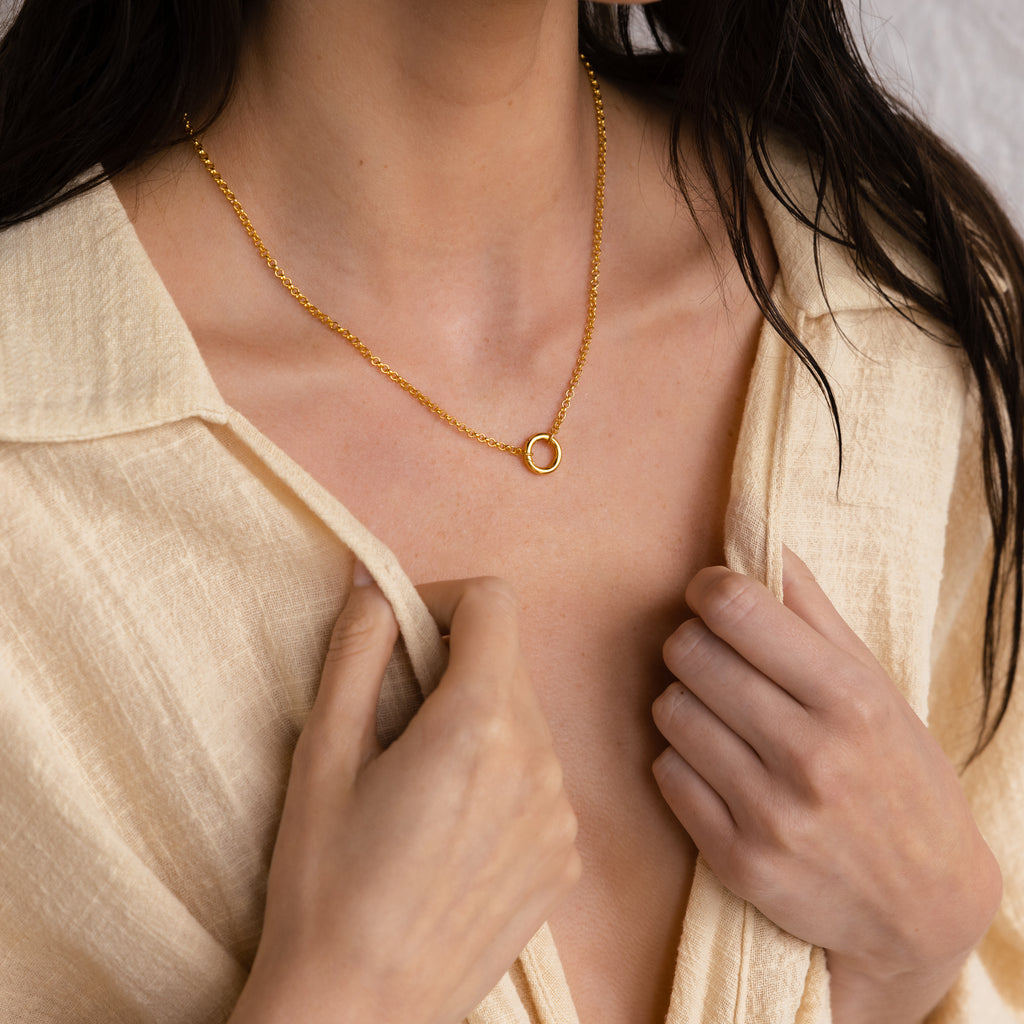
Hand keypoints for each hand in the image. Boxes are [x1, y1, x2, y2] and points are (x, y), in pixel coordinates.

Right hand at [230, 570, 579, 1023]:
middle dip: (453, 665)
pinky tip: (452, 827)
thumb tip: (371, 581)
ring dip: (478, 720)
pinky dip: (501, 774)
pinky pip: (540, 776)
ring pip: (525, 718)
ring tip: (420, 782)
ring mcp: (561, 812)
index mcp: (479, 724)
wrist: (361, 1010)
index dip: (441, 602)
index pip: (493, 602)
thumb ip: (354, 652)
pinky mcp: (565, 854)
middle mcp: (539, 760)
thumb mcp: (321, 756)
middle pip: (507, 661)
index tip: (402, 636)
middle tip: (395, 717)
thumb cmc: (326, 885)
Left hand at [652, 548, 1000, 1022]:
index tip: (710, 595)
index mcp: (849, 699)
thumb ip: (814, 613)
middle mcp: (810, 755)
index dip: (708, 587)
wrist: (923, 910)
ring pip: (670, 710)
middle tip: (711, 655)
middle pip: (689, 653)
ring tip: (716, 713)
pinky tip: (714, 764)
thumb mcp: (877, 688)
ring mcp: (771, 814)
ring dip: (682, 701)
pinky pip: (666, 773)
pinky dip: (680, 759)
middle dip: (690, 642)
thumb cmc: (899, 778)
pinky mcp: (739, 860)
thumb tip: (763, 541)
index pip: (736, 607)